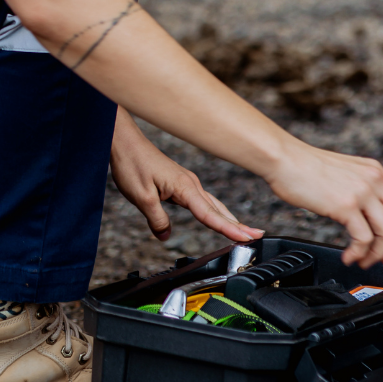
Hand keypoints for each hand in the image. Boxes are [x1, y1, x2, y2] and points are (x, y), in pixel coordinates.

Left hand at [110, 107, 262, 243]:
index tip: (247, 239)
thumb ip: (157, 219)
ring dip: (229, 218)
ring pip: (212, 204)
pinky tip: (217, 217)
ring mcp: (187, 182)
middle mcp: (190, 183)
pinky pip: (202, 200)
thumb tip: (166, 235)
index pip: (210, 214)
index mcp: (185, 187)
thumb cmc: (132, 163)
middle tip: (258, 237)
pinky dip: (214, 211)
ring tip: (246, 231)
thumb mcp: (141, 197)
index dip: (229, 229)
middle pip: (218, 209)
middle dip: (238, 225)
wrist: (124, 142)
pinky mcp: (180, 182)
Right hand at [266, 142, 382, 267]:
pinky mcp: (346, 205)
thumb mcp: (343, 170)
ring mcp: (361, 192)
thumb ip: (361, 186)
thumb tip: (368, 214)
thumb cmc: (302, 165)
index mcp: (374, 170)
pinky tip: (348, 256)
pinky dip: (359, 253)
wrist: (282, 158)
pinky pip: (363, 239)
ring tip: (363, 260)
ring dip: (377, 253)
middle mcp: (373, 179)